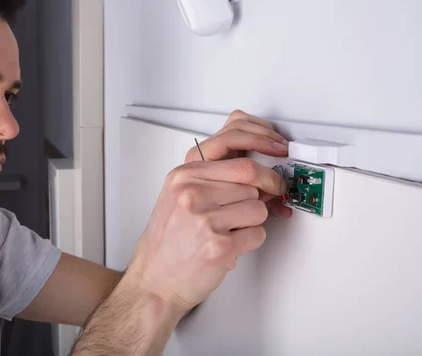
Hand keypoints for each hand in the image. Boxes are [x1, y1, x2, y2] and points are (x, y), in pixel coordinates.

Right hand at [124, 110, 289, 314]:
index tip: (277, 152)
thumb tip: (254, 167)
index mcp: (183, 176)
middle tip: (263, 199)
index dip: (264, 154)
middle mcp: (191, 194)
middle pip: (252, 181)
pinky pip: (257, 234)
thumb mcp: (178, 196)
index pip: (235, 152)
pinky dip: (249, 241)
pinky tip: (229, 244)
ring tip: (228, 230)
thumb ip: (211, 177)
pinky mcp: (219, 246)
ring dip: (251, 221)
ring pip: (258, 208)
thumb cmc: (168, 241)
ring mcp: (205, 220)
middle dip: (262, 193)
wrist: (155, 280)